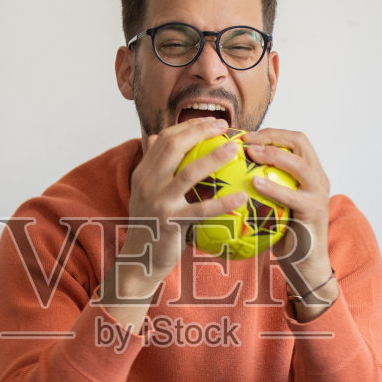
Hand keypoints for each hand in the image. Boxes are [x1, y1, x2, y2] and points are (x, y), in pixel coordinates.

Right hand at [98, 118, 245, 327]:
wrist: (140, 259)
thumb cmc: (152, 224)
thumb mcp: (147, 192)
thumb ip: (153, 166)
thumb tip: (158, 136)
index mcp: (143, 173)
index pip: (165, 138)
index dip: (189, 126)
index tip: (212, 121)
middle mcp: (147, 183)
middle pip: (174, 147)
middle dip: (200, 132)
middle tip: (225, 128)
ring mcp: (157, 202)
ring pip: (188, 173)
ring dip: (214, 157)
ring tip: (235, 150)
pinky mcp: (170, 222)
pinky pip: (201, 210)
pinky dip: (222, 202)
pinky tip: (241, 198)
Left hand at [243, 128, 336, 316]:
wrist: (307, 265)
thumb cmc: (285, 235)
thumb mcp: (274, 206)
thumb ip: (261, 187)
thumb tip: (225, 174)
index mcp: (310, 172)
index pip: (294, 139)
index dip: (270, 131)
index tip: (244, 134)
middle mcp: (318, 178)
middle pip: (300, 142)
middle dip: (272, 135)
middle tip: (245, 139)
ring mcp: (319, 194)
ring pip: (300, 165)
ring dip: (274, 154)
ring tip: (250, 152)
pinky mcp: (314, 212)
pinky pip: (293, 196)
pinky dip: (273, 186)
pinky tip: (254, 182)